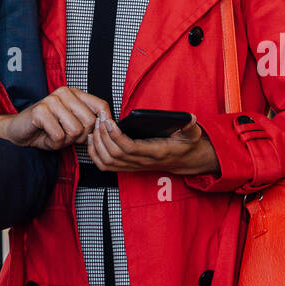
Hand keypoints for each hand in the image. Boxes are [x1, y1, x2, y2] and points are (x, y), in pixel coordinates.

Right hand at [0, 89, 111, 150]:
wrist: (19, 131)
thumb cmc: (48, 129)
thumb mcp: (72, 126)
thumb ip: (88, 124)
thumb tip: (107, 126)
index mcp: (75, 94)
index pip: (101, 106)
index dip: (104, 123)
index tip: (96, 134)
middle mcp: (65, 92)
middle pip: (89, 122)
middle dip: (79, 137)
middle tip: (66, 135)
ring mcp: (52, 100)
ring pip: (75, 131)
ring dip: (65, 141)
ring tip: (54, 135)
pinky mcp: (40, 111)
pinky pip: (59, 136)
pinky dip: (53, 143)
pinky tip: (45, 136)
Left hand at [88, 114, 219, 175]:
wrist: (185, 160)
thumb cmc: (185, 144)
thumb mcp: (192, 134)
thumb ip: (190, 126)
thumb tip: (189, 119)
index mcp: (156, 152)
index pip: (130, 148)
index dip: (116, 136)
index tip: (108, 121)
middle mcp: (143, 162)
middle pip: (115, 154)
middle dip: (103, 136)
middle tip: (99, 119)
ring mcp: (134, 166)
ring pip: (108, 162)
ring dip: (97, 144)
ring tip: (95, 126)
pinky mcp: (128, 167)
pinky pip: (106, 166)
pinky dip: (95, 154)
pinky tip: (93, 139)